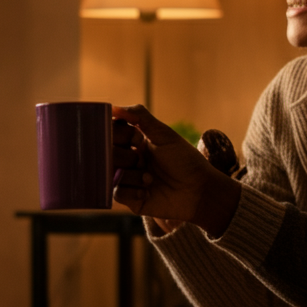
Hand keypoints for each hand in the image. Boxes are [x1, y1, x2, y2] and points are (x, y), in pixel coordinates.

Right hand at [112, 105, 241, 236]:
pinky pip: (117, 193)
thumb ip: (140, 117)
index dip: (119, 136)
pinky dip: (132, 191)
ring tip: (150, 178)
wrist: (198, 190)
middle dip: (127, 157)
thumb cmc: (185, 160)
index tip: (136, 139)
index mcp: (134, 143)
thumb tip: (113, 107)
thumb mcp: (164, 134)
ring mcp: (127, 179)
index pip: (111, 134)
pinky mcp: (130, 198)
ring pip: (111, 174)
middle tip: (143, 161)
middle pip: (107, 154)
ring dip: (132, 175)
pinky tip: (147, 191)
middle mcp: (127, 160)